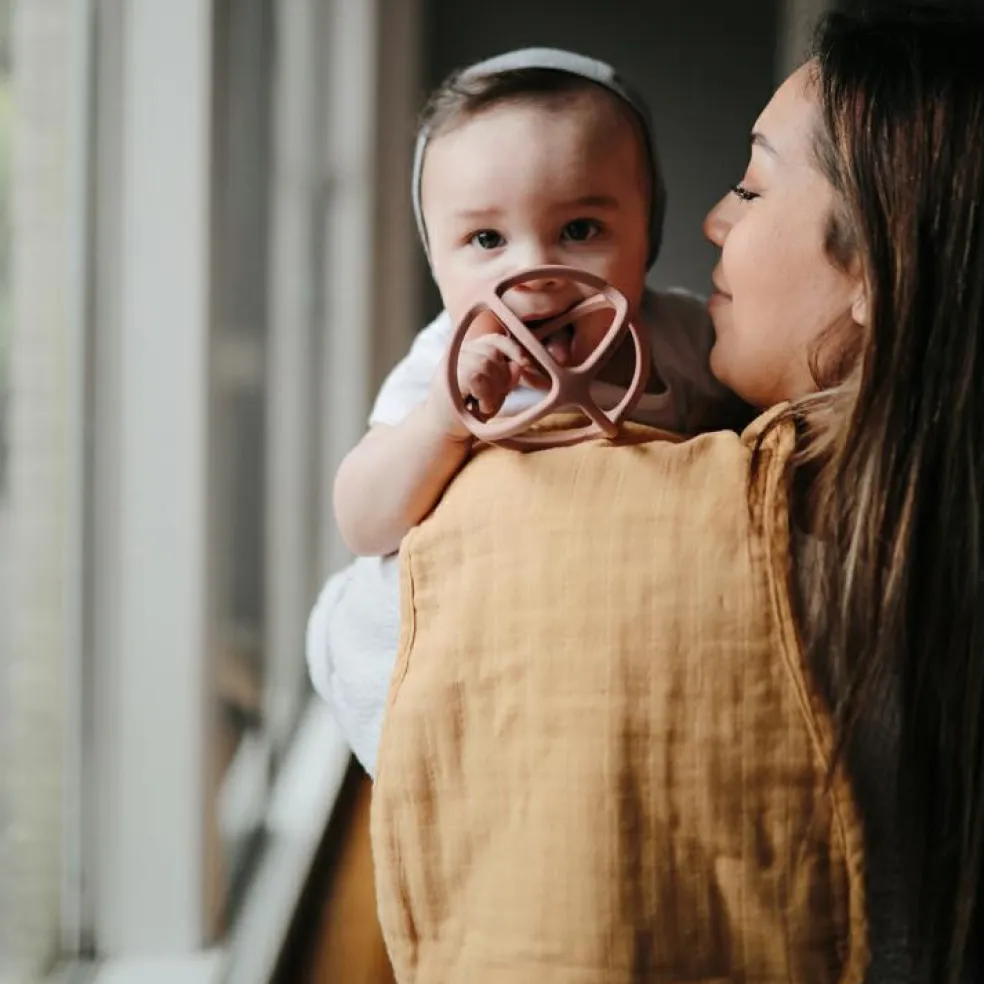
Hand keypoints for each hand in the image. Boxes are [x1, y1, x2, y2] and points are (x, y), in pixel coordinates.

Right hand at [425, 318, 531, 439]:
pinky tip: (480, 407)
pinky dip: (486, 396)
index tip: (526, 364)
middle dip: (502, 379)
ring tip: (484, 404)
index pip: (496, 339)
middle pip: (494, 353)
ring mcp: (451, 362)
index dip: (513, 349)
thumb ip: (507, 377)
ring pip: (486, 364)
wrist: (444, 431)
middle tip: (491, 399)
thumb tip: (520, 365)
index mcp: (472, 350)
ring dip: (493, 391)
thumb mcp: (495, 392)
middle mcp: (459, 351)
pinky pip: (477, 377)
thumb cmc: (471, 410)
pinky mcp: (448, 377)